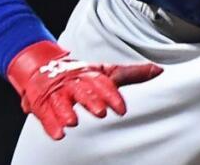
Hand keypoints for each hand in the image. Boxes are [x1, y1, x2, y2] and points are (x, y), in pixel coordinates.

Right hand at [6, 40, 162, 139]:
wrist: (41, 66)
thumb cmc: (79, 73)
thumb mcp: (105, 71)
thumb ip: (131, 74)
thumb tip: (158, 70)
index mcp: (89, 73)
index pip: (102, 82)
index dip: (112, 96)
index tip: (121, 110)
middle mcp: (73, 82)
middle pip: (82, 90)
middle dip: (91, 101)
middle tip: (100, 113)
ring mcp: (56, 92)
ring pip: (60, 101)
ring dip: (65, 111)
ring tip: (72, 122)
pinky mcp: (42, 103)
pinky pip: (45, 113)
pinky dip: (50, 124)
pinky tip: (58, 134)